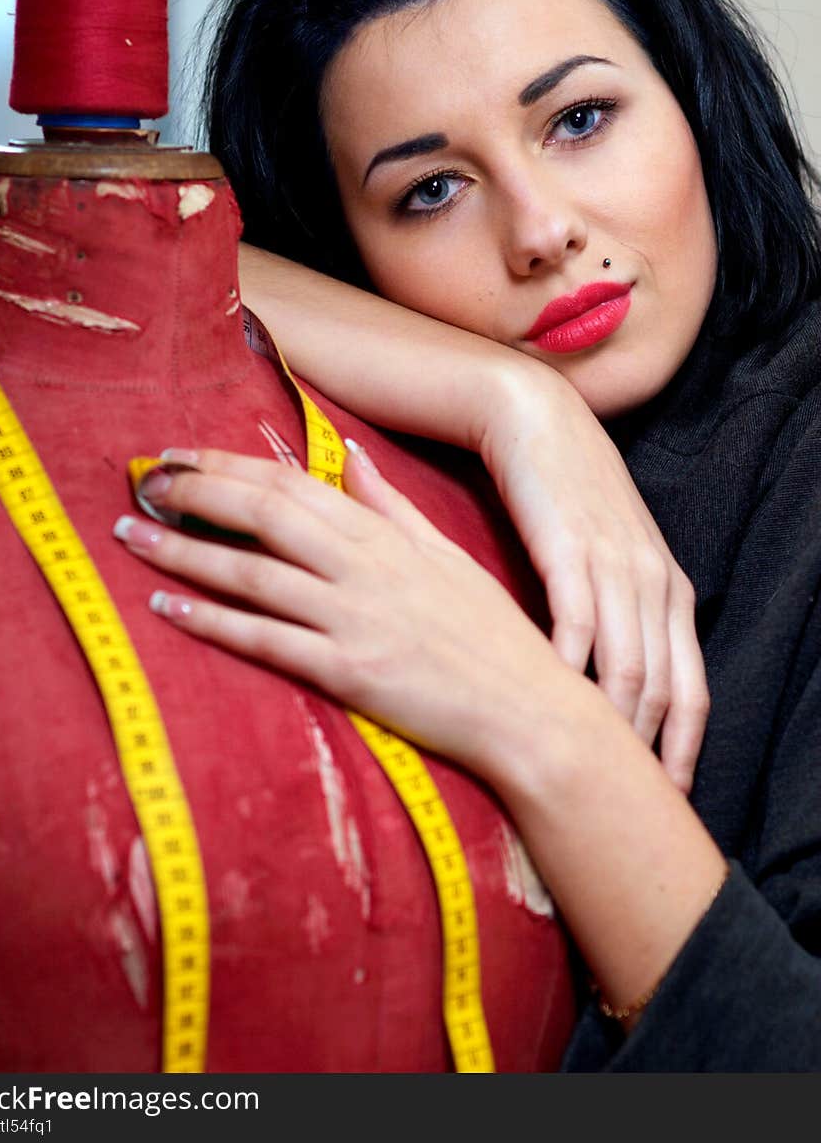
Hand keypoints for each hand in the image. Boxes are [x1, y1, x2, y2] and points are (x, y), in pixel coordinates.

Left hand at [112, 446, 575, 776]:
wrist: (530, 714)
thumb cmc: (491, 636)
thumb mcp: (446, 554)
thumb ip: (391, 505)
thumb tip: (351, 454)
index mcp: (384, 536)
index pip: (290, 484)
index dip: (226, 466)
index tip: (179, 457)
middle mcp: (364, 569)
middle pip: (263, 515)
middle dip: (194, 494)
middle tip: (141, 486)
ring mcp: (354, 620)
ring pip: (252, 574)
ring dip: (183, 552)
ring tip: (132, 538)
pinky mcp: (348, 673)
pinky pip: (266, 641)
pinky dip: (213, 620)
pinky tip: (169, 606)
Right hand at [474, 361, 706, 792]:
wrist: (537, 421)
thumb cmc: (566, 496)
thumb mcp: (605, 559)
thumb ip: (613, 616)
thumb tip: (600, 684)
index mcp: (670, 591)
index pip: (692, 692)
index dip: (682, 752)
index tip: (664, 800)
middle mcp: (655, 584)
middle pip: (664, 692)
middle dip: (647, 755)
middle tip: (622, 808)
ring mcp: (617, 567)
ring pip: (627, 668)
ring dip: (611, 727)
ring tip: (586, 774)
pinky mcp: (571, 549)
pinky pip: (578, 626)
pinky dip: (569, 674)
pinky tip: (552, 706)